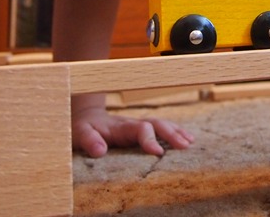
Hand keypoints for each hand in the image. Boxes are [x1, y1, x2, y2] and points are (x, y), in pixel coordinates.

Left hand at [72, 103, 193, 157]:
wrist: (87, 117)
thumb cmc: (83, 128)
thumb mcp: (80, 134)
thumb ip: (89, 140)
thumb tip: (100, 150)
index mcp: (121, 126)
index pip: (140, 129)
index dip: (150, 139)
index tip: (158, 153)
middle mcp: (134, 124)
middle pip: (157, 124)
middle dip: (171, 134)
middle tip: (185, 145)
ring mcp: (140, 125)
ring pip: (162, 124)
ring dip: (177, 132)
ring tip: (190, 142)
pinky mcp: (143, 129)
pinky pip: (162, 128)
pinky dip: (176, 132)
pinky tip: (188, 139)